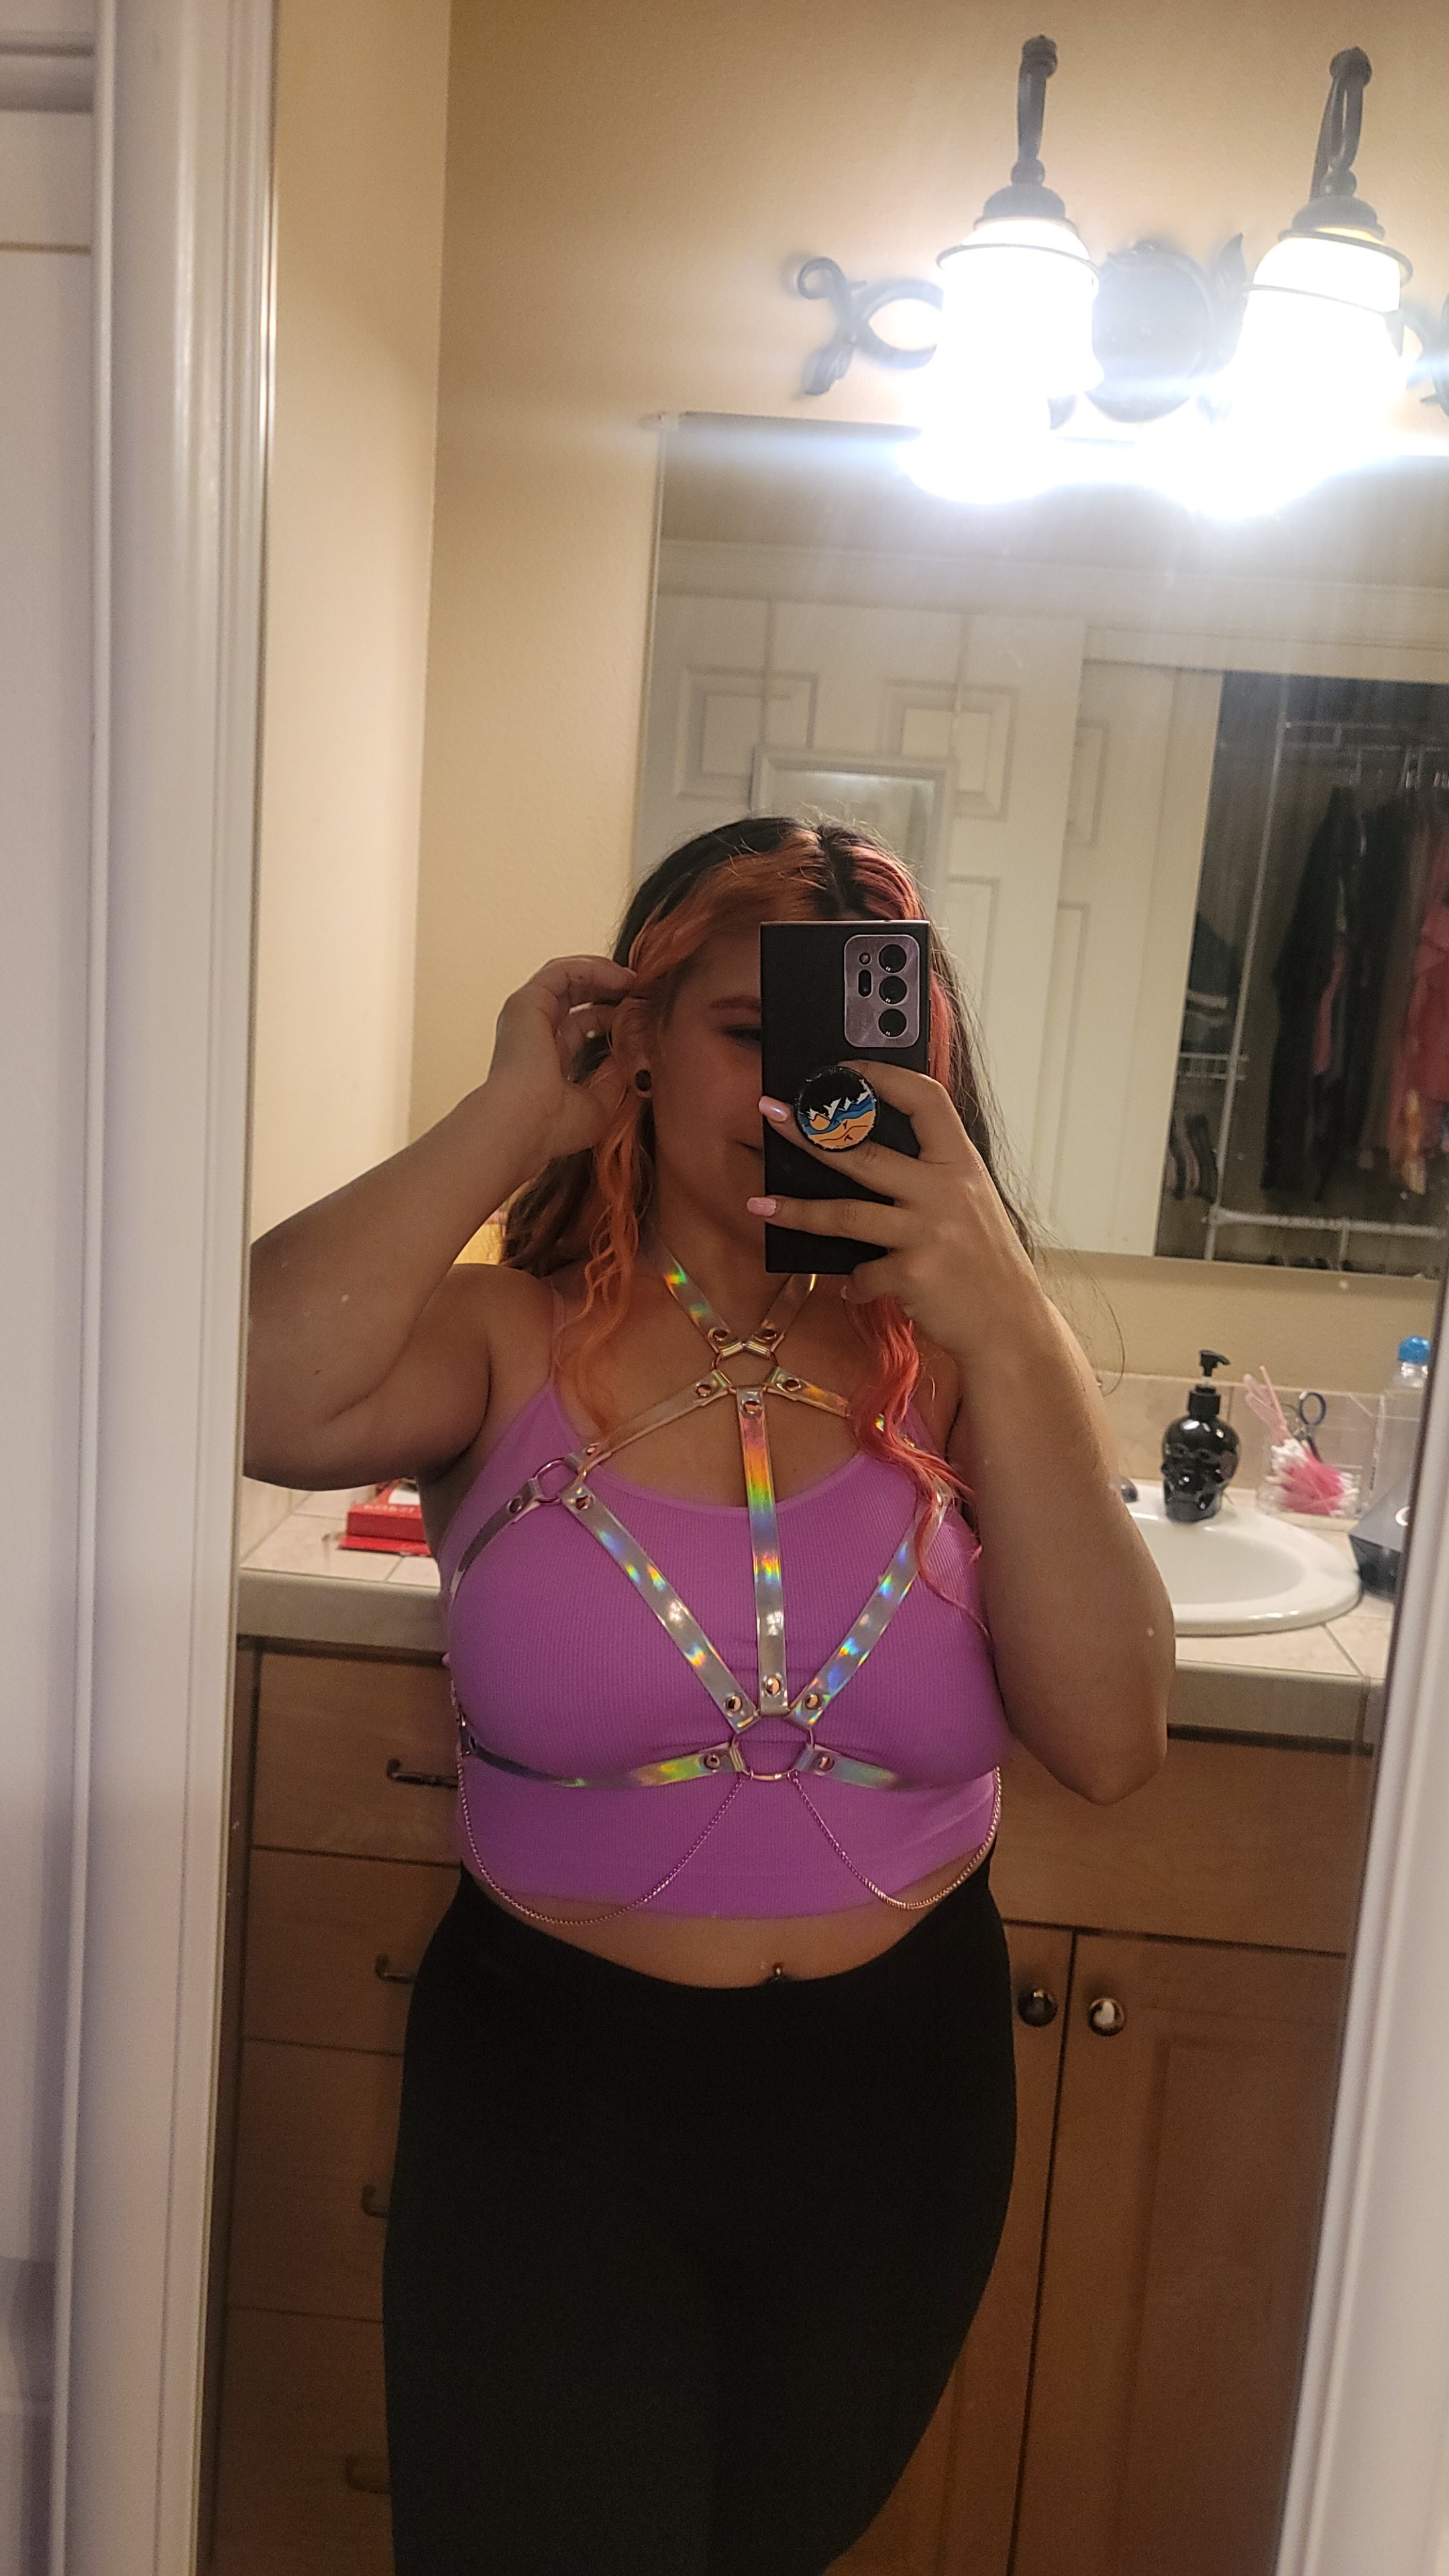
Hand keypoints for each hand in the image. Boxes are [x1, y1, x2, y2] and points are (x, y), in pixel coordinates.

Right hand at [485, 955, 635, 1170]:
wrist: (525, 1125)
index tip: (643, 1017)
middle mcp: (534, 1035)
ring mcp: (527, 1016)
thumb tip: (632, 1052)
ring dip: (604, 975)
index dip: (614, 1017)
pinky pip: (563, 971)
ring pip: (568, 979)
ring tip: (635, 981)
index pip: (583, 1026)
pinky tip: (621, 978)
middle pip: (576, 999)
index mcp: (547, 1060)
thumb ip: (615, 1076)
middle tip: (642, 991)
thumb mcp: (601, 1103)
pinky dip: (593, 969)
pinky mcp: (526, 1002)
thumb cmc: (555, 1127)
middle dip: (610, 991)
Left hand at [746, 1060, 1043, 1362]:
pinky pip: (863, 1273)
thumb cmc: (985, 1262)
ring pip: (846, 1214)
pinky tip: (855, 1286)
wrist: (1010, 1325)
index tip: (841, 1069)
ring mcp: (928, 1233)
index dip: (882, 1076)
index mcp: (962, 1163)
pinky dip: (856, 1281)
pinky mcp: (913, 1275)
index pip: (925, 1098)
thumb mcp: (972, 1202)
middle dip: (809, 1133)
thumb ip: (932, 1176)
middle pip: (864, 1153)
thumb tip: (867, 1155)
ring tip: (761, 1205)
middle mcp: (947, 1190)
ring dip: (797, 1211)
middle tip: (771, 1115)